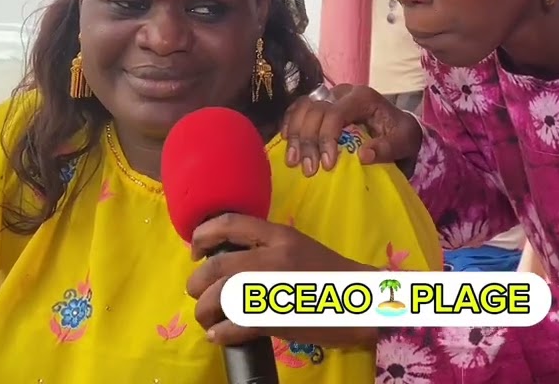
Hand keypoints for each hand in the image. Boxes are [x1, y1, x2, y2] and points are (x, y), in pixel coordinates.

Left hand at [186, 213, 377, 347]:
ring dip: (204, 311)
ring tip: (207, 319)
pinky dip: (220, 333)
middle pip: (215, 266)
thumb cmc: (331, 276)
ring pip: (218, 297)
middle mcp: (272, 257)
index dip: (202, 235)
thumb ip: (267, 249)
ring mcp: (272, 288)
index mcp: (279, 235)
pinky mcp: (275, 319)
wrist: (362, 301)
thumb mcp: (299, 248)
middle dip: (196, 283)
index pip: (228, 224)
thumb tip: (230, 262)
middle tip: (196, 293)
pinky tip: (220, 335)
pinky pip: (233, 326)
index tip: (196, 251)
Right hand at [281, 84, 421, 175]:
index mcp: (363, 97)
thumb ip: (387, 148)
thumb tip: (363, 155)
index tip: (327, 164)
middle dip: (308, 140)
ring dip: (295, 134)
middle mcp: (343, 93)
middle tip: (308, 169)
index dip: (326, 137)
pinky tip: (287, 142)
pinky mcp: (322, 106)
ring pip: (302, 108)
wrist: (398, 128)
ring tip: (293, 161)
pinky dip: (291, 124)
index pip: (336, 112)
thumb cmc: (401, 135)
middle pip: (315, 110)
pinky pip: (299, 110)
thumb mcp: (404, 142)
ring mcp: (330, 97)